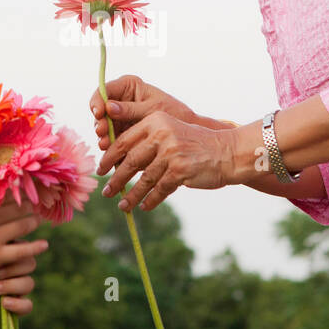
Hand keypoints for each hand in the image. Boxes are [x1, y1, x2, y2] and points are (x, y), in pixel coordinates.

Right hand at [0, 200, 47, 283]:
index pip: (6, 194)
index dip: (20, 192)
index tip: (28, 190)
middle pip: (18, 208)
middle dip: (30, 206)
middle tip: (37, 205)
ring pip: (23, 226)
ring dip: (34, 222)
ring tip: (39, 220)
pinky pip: (21, 250)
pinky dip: (35, 247)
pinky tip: (44, 245)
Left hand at [0, 247, 40, 328]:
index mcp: (9, 253)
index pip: (23, 247)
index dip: (13, 252)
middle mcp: (16, 270)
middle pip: (30, 263)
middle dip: (13, 268)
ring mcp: (18, 288)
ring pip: (29, 283)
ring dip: (12, 285)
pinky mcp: (16, 306)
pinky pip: (27, 305)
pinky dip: (18, 304)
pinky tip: (4, 303)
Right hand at [89, 74, 197, 151]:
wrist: (184, 134)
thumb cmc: (174, 113)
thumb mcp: (153, 109)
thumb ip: (130, 109)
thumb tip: (108, 108)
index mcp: (128, 86)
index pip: (104, 90)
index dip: (98, 101)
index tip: (99, 113)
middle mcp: (120, 100)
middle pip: (100, 110)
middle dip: (100, 122)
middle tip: (103, 133)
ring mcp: (119, 117)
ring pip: (103, 126)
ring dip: (102, 136)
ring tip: (106, 144)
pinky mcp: (121, 132)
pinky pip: (110, 139)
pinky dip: (109, 146)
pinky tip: (110, 152)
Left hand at [95, 111, 233, 211]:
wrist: (227, 152)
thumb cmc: (196, 145)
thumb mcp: (171, 132)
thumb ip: (147, 142)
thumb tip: (118, 164)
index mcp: (155, 121)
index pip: (124, 141)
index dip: (109, 157)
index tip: (101, 170)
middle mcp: (162, 134)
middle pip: (130, 161)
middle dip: (116, 179)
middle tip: (106, 191)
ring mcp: (171, 152)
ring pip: (144, 179)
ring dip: (131, 195)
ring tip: (122, 206)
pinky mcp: (180, 170)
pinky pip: (159, 189)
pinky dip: (150, 200)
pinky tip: (144, 207)